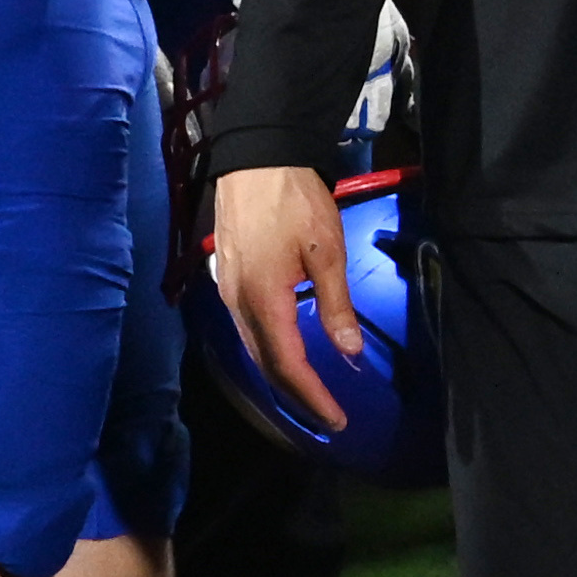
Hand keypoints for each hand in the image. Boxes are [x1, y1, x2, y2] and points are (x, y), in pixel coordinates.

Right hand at [210, 166, 361, 433]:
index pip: (288, 365)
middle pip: (266, 365)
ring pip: (254, 349)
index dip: (313, 397)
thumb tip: (348, 352)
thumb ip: (335, 305)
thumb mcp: (325, 250)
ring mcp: (228, 293)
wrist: (254, 158)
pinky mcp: (228, 280)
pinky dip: (270, 351)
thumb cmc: (294, 201)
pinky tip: (288, 351)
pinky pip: (248, 330)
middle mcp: (238, 305)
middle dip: (297, 395)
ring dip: (282, 376)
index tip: (337, 419)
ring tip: (311, 392)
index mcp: (264, 301)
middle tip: (329, 414)